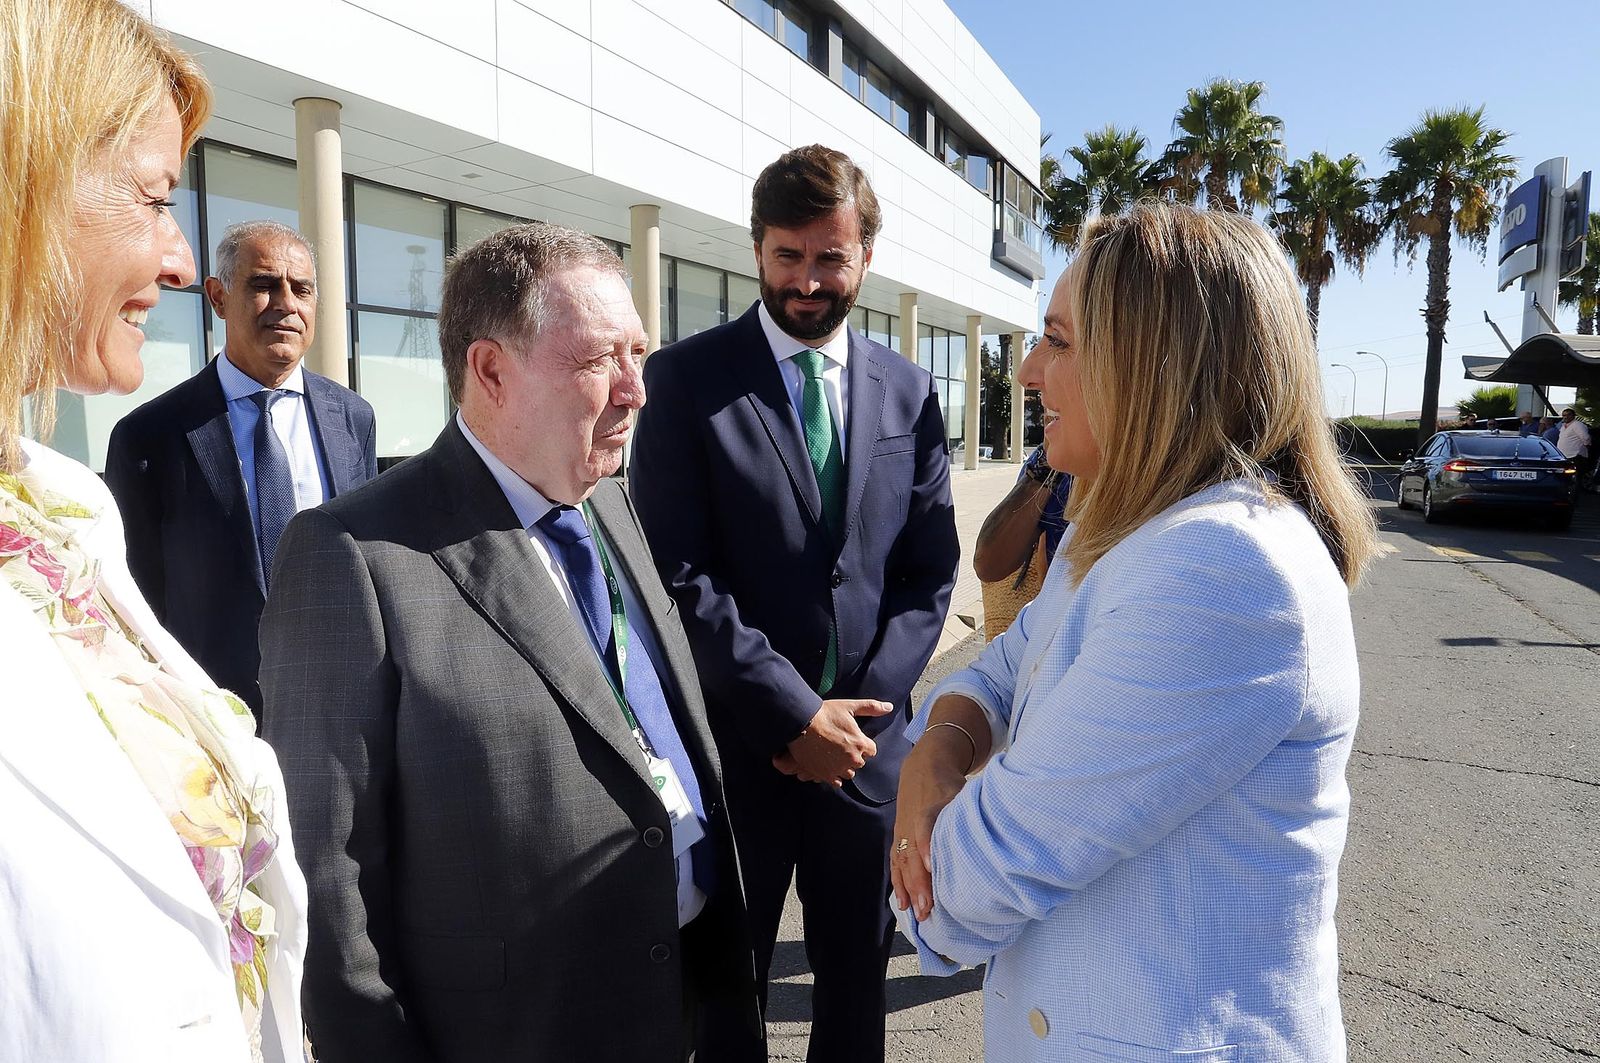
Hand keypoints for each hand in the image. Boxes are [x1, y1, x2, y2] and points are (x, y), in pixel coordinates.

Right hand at [773, 698, 893, 785]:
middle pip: (860, 762)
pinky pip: (837, 782)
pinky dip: (834, 776)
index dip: (862, 744)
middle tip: (841, 745)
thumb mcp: (849, 707)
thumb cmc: (825, 713)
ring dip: (844, 766)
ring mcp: (839, 768)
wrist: (801, 723)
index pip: (871, 750)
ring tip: (833, 755)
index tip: (853, 738)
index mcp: (861, 743)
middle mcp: (853, 759)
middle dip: (853, 755)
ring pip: (849, 773)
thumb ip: (871, 707)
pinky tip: (828, 765)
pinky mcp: (826, 775)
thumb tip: (889, 707)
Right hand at [890, 731, 970, 920]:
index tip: (931, 865)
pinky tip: (903, 904)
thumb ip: (970, 812)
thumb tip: (994, 832)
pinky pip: (895, 864)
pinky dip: (898, 884)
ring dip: (909, 889)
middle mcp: (911, 823)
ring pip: (902, 863)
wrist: (923, 768)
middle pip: (912, 854)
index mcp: (930, 808)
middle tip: (928, 907)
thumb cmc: (948, 786)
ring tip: (918, 913)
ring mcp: (902, 832)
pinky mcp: (898, 838)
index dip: (926, 845)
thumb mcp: (961, 791)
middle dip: (919, 882)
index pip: (925, 826)